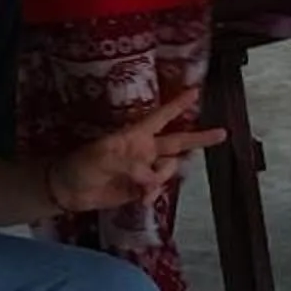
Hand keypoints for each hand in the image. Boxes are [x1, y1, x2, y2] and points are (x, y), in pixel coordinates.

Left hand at [46, 89, 227, 210]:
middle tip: (222, 133)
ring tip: (145, 188)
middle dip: (199, 138)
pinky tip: (144, 199)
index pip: (160, 117)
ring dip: (163, 177)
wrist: (68, 191)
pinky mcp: (140, 189)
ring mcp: (143, 170)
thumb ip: (129, 162)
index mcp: (134, 136)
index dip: (178, 105)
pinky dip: (154, 195)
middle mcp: (144, 150)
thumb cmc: (80, 165)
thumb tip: (151, 175)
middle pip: (177, 142)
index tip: (196, 91)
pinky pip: (158, 190)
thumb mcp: (100, 155)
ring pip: (169, 169)